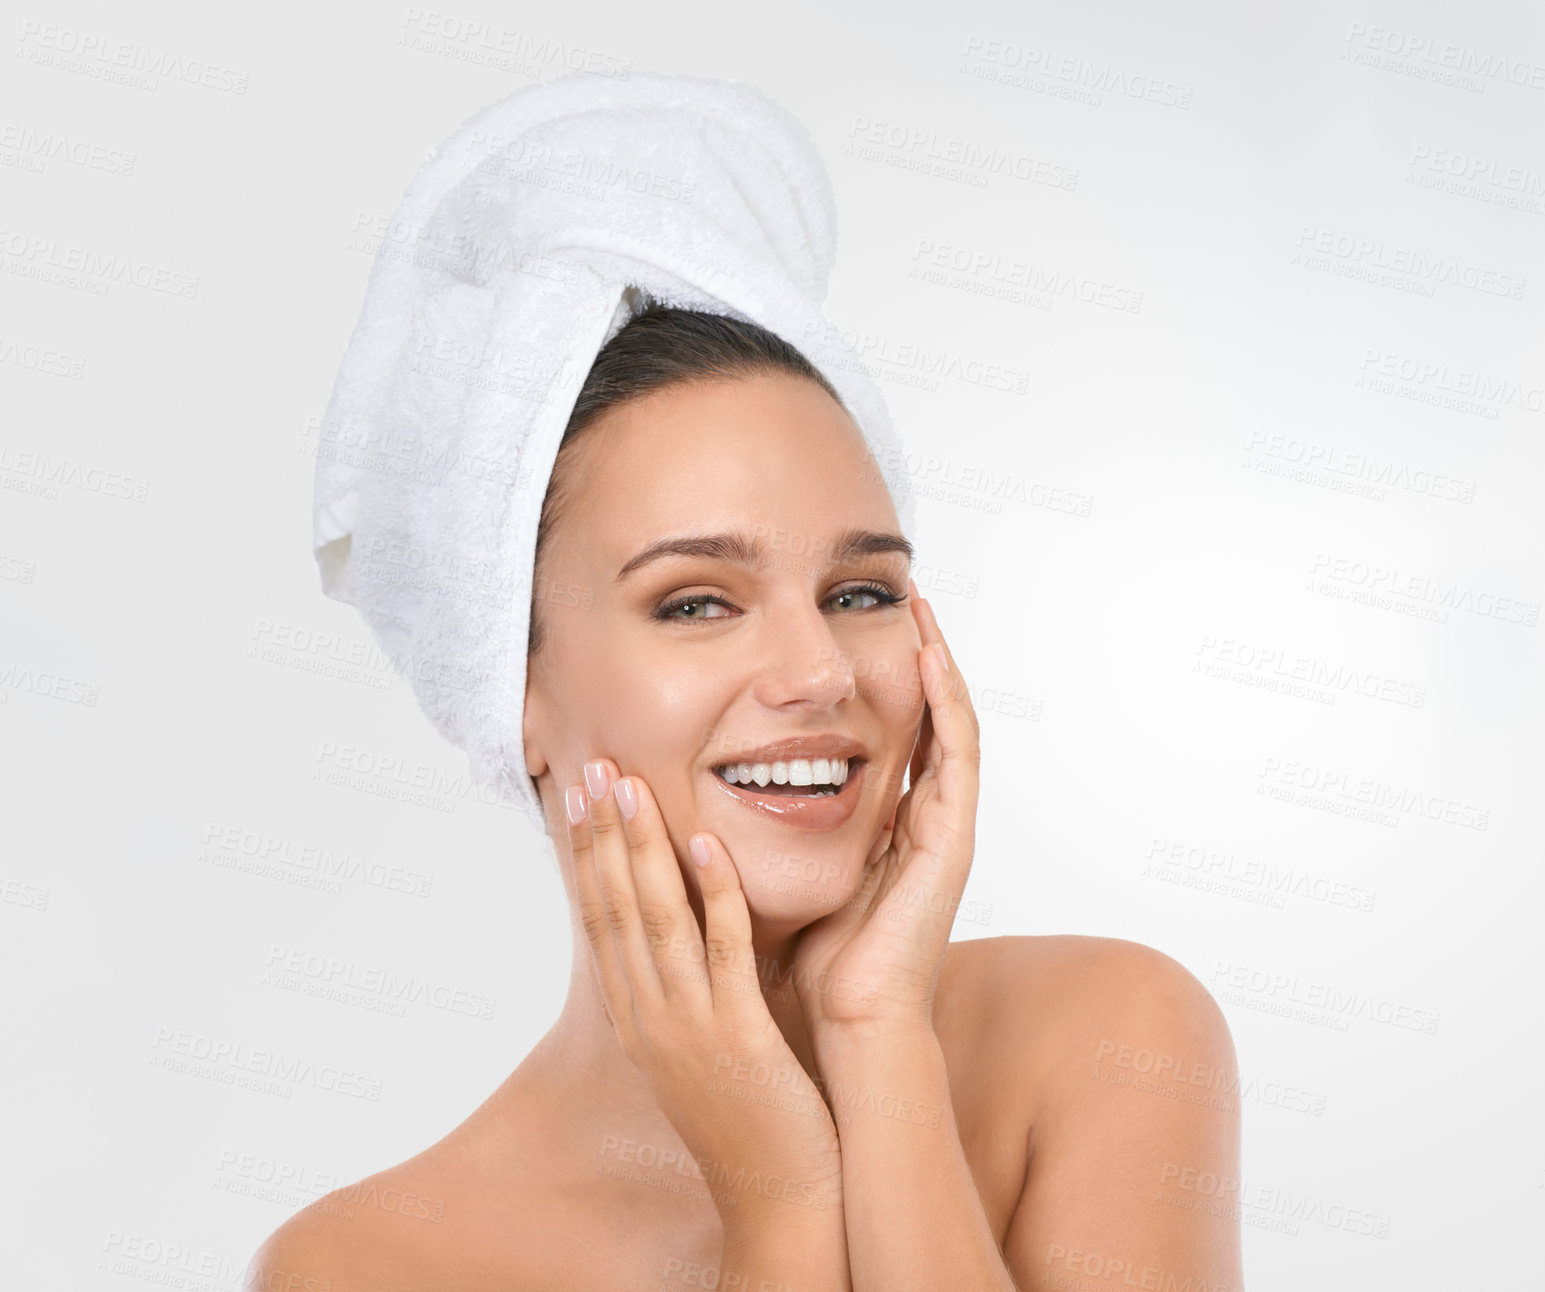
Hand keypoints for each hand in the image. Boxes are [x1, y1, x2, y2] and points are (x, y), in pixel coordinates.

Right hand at [566, 758, 845, 1227]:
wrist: (774, 1193)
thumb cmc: (743, 1114)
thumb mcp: (692, 1044)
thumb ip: (679, 986)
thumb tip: (675, 928)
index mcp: (636, 1016)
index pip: (600, 920)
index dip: (588, 855)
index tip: (581, 798)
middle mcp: (649, 1015)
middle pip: (614, 908)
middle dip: (602, 836)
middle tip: (592, 768)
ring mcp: (689, 1023)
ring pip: (657, 918)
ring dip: (642, 847)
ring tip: (630, 785)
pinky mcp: (738, 1032)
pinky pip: (723, 948)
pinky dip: (714, 891)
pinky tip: (706, 842)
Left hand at [792, 582, 980, 1037]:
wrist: (850, 1022)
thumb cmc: (814, 963)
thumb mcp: (785, 877)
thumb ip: (766, 836)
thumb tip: (701, 799)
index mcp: (890, 831)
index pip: (896, 738)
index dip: (885, 685)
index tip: (860, 634)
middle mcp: (924, 822)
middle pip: (931, 721)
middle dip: (918, 659)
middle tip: (904, 599)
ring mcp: (946, 829)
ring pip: (953, 725)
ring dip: (939, 663)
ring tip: (919, 607)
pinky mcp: (955, 838)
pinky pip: (960, 753)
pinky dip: (949, 701)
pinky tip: (930, 657)